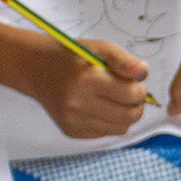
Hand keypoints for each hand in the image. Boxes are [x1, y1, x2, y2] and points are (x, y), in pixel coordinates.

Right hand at [26, 34, 155, 139]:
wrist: (36, 69)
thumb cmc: (71, 56)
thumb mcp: (98, 47)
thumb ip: (123, 59)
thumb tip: (143, 72)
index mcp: (86, 80)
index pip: (130, 95)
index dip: (140, 89)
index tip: (135, 82)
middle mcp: (78, 105)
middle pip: (129, 116)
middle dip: (137, 105)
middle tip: (131, 93)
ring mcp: (73, 122)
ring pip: (120, 129)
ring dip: (125, 115)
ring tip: (116, 99)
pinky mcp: (71, 132)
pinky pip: (105, 133)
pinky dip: (109, 122)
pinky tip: (100, 107)